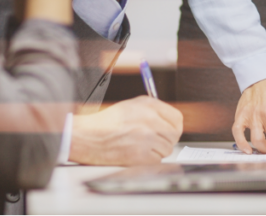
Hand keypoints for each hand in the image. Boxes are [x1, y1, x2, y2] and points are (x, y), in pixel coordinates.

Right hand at [69, 97, 183, 165]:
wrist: (88, 137)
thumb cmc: (107, 122)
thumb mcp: (132, 106)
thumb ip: (154, 111)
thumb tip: (171, 121)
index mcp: (148, 105)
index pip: (177, 118)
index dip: (175, 126)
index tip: (171, 131)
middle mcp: (150, 119)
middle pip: (174, 134)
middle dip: (167, 140)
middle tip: (156, 142)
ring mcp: (146, 137)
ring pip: (167, 149)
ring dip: (157, 150)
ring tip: (141, 146)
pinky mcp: (141, 155)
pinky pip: (157, 159)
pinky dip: (149, 160)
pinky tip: (136, 153)